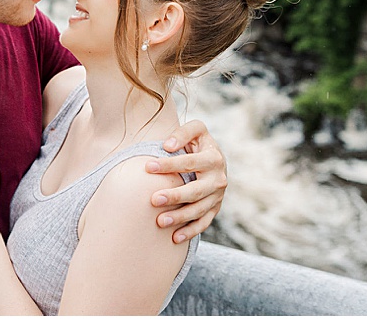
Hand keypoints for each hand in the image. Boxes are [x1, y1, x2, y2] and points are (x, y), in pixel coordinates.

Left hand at [146, 118, 225, 243]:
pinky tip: (175, 237)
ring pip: (198, 210)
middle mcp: (218, 179)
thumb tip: (167, 146)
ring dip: (180, 217)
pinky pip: (204, 223)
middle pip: (194, 191)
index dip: (168, 165)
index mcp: (213, 158)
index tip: (148, 167)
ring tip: (159, 221)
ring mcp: (218, 197)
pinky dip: (191, 231)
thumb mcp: (197, 129)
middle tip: (153, 200)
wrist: (216, 157)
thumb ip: (182, 133)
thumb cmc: (199, 141)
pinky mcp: (215, 209)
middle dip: (174, 196)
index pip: (188, 163)